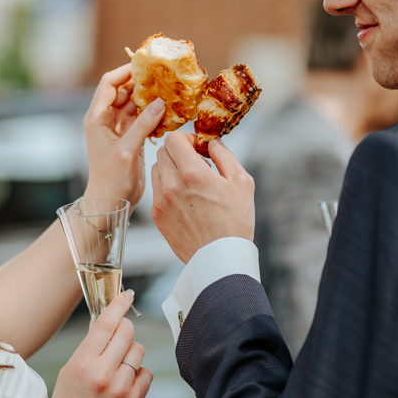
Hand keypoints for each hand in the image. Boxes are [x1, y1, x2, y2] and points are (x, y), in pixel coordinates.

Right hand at [45, 291, 152, 397]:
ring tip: (117, 365)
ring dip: (131, 351)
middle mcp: (102, 374)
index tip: (126, 294)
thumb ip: (89, 346)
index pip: (105, 324)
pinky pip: (147, 372)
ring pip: (138, 350)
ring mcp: (121, 388)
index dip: (118, 305)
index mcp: (82, 364)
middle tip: (119, 333)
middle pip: (127, 332)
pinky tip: (125, 381)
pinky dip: (138, 373)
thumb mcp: (70, 370)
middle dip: (124, 328)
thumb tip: (105, 321)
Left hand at [84, 64, 164, 204]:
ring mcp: (119, 128)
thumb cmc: (110, 179)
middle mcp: (106, 119)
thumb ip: (142, 125)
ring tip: (169, 91)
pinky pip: (143, 118)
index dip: (125, 71)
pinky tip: (169, 112)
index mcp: (97, 117)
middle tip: (163, 76)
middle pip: (124, 91)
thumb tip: (160, 102)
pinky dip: (154, 114)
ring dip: (150, 98)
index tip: (145, 65)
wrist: (109, 204)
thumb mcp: (126, 150)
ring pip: (135, 104)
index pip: (109, 84)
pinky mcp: (131, 138)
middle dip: (142, 82)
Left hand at [150, 133, 254, 262]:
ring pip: (156, 169)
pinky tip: (184, 197)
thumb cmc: (235, 222)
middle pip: (163, 151)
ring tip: (190, 180)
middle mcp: (172, 185)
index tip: (197, 147)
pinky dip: (167, 186)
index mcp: (193, 173)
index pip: (174, 139)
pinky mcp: (157, 215)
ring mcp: (161, 201)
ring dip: (170, 168)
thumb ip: (224, 155)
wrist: (220, 258)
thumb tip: (211, 141)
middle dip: (178, 152)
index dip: (186, 138)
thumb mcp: (241, 182)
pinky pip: (156, 190)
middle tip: (195, 163)